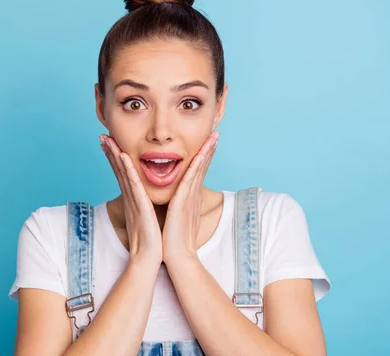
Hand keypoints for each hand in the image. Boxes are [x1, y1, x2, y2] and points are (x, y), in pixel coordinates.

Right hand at [100, 134, 162, 265]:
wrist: (149, 259)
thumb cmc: (152, 241)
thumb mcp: (149, 218)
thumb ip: (147, 205)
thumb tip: (149, 199)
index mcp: (134, 199)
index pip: (124, 174)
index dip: (115, 158)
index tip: (110, 142)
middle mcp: (131, 198)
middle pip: (118, 170)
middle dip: (110, 152)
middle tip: (102, 136)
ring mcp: (134, 202)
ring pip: (123, 174)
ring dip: (115, 156)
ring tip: (108, 140)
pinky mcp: (139, 207)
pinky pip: (132, 185)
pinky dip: (127, 170)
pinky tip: (123, 157)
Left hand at [162, 131, 219, 264]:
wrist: (177, 257)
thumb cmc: (173, 240)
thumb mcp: (176, 218)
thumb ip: (177, 207)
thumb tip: (176, 202)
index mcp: (189, 197)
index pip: (198, 171)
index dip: (204, 155)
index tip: (209, 141)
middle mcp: (192, 195)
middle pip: (203, 166)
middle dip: (209, 148)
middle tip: (216, 132)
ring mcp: (190, 198)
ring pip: (199, 169)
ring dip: (206, 151)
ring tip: (213, 135)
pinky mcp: (184, 202)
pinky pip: (190, 179)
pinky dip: (195, 165)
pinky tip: (198, 153)